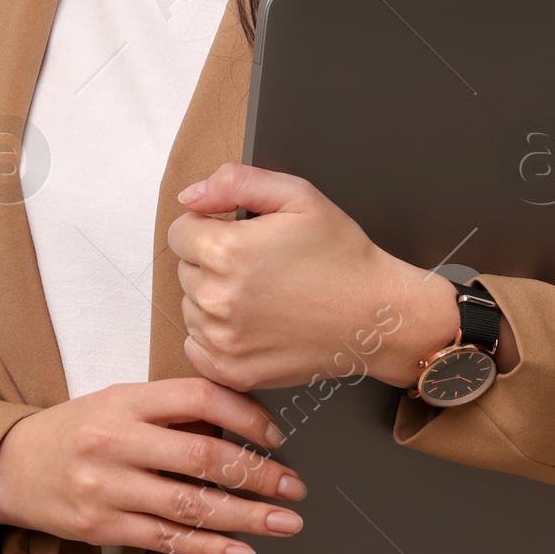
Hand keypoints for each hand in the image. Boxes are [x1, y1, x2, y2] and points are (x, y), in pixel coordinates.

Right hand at [0, 377, 306, 553]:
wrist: (13, 467)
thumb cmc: (76, 429)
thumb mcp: (121, 401)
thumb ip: (173, 410)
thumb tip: (236, 422)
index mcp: (127, 400)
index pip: (199, 397)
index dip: (245, 414)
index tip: (276, 434)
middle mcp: (118, 442)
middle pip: (202, 457)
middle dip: (258, 473)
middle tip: (294, 486)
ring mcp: (110, 488)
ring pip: (190, 505)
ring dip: (245, 517)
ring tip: (283, 522)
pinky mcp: (104, 528)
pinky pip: (167, 540)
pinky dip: (209, 549)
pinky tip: (240, 552)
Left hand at [167, 163, 464, 390]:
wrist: (374, 315)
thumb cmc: (341, 254)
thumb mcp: (298, 195)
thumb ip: (236, 182)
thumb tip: (190, 195)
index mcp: (226, 251)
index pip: (179, 231)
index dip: (209, 225)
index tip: (239, 233)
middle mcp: (216, 299)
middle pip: (185, 268)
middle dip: (212, 260)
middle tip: (260, 263)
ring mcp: (222, 340)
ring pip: (190, 305)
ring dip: (213, 296)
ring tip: (261, 292)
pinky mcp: (231, 370)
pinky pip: (196, 345)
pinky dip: (214, 334)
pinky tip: (252, 322)